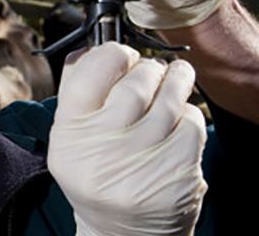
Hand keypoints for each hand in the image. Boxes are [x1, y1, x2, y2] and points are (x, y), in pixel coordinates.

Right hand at [48, 42, 207, 235]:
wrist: (121, 232)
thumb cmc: (94, 171)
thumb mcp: (70, 134)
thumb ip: (76, 86)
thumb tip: (91, 45)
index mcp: (70, 134)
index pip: (92, 71)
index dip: (112, 53)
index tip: (121, 55)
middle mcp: (103, 149)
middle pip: (136, 81)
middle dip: (147, 67)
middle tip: (148, 70)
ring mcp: (143, 162)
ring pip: (170, 96)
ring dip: (174, 79)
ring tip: (173, 77)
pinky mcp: (178, 172)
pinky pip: (192, 120)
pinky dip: (187, 111)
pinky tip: (177, 116)